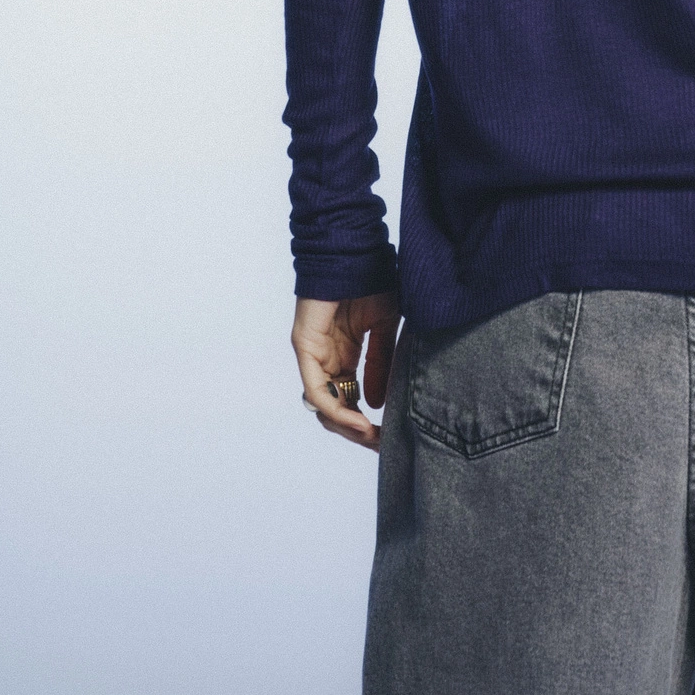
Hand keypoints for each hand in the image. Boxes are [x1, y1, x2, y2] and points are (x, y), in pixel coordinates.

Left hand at [292, 292, 399, 451]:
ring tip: (371, 436)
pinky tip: (358, 419)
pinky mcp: (305, 348)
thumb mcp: (384, 327)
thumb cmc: (371, 280)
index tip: (388, 434)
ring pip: (324, 406)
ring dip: (347, 426)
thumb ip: (381, 363)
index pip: (351, 399)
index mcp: (344, 355)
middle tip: (381, 443)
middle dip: (357, 431)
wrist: (356, 250)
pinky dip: (336, 409)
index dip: (366, 420)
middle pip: (336, 409)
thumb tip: (377, 403)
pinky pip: (316, 389)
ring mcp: (314, 355)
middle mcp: (326, 360)